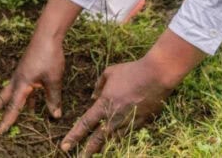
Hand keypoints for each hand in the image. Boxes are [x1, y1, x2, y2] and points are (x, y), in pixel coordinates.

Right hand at [0, 31, 64, 133]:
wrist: (47, 35)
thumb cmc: (49, 57)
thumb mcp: (53, 80)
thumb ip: (53, 98)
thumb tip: (55, 115)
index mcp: (23, 84)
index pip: (13, 107)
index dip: (6, 121)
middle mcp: (19, 79)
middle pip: (5, 96)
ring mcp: (22, 73)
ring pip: (13, 90)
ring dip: (11, 100)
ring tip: (8, 109)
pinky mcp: (27, 68)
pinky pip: (23, 85)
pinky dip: (25, 94)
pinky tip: (33, 98)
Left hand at [59, 57, 174, 155]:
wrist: (157, 76)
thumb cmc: (131, 71)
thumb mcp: (110, 73)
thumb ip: (98, 86)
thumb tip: (93, 97)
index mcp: (104, 104)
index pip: (85, 124)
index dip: (74, 136)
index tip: (64, 146)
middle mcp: (115, 117)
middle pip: (98, 139)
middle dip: (87, 151)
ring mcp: (129, 122)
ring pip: (113, 140)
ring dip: (103, 148)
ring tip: (94, 154)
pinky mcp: (141, 123)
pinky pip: (127, 134)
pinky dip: (120, 139)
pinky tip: (115, 143)